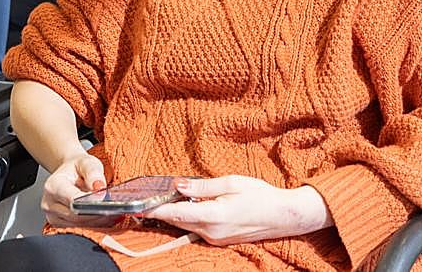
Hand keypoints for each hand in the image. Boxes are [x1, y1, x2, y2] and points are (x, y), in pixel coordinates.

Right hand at [41, 152, 119, 228]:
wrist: (70, 173)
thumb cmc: (77, 168)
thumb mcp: (87, 162)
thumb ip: (93, 173)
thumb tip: (99, 188)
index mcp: (53, 186)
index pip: (72, 200)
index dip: (90, 203)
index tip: (105, 202)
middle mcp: (49, 203)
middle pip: (76, 217)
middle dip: (97, 213)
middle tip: (114, 208)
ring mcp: (53, 217)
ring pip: (79, 226)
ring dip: (97, 221)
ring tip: (111, 211)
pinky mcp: (60, 226)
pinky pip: (79, 230)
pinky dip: (93, 225)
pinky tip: (103, 217)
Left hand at [142, 175, 331, 244]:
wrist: (282, 216)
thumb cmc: (260, 195)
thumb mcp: (231, 183)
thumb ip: (202, 187)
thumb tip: (179, 186)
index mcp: (213, 216)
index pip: (176, 214)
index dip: (155, 210)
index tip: (139, 207)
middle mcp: (211, 232)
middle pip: (179, 222)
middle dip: (163, 211)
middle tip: (148, 199)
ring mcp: (216, 238)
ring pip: (188, 225)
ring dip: (177, 214)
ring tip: (166, 199)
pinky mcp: (220, 239)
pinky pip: (198, 228)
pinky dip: (190, 218)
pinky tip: (190, 206)